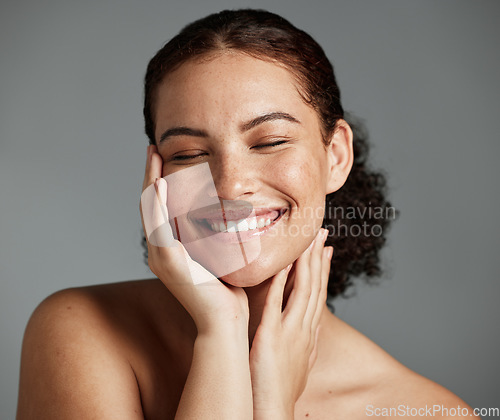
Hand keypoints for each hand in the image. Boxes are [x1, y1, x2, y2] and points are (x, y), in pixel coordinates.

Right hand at [140, 145, 248, 332]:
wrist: (226, 321)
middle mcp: (159, 250)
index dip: (160, 182)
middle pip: (150, 205)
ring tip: (155, 155)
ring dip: (151, 181)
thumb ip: (216, 233)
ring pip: (150, 211)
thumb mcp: (219, 254)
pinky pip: (158, 225)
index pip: (161, 208)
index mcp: (170, 248)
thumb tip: (229, 211)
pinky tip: (162, 181)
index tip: (166, 158)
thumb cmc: (228, 290)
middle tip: (154, 149)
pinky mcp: (167, 261)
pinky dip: (158, 203)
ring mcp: (160, 256)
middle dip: (151, 175)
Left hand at [249, 228, 331, 417]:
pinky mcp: (272, 336)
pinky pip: (277, 302)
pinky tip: (281, 264)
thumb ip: (305, 341)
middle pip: (315, 286)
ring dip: (306, 262)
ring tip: (308, 239)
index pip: (319, 294)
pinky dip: (280, 281)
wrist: (274, 411)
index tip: (325, 249)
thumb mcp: (300, 361)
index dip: (323, 270)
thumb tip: (311, 328)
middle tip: (321, 233)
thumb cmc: (282, 388)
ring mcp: (291, 331)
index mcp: (309, 332)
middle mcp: (305, 328)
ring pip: (303, 289)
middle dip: (319, 258)